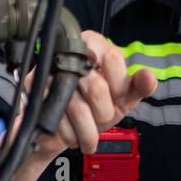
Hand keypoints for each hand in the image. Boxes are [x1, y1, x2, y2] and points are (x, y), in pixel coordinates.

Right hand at [0, 31, 156, 180]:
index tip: (117, 98)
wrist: (62, 130)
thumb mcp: (121, 98)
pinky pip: (55, 117)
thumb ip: (138, 87)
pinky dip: (68, 134)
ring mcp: (48, 70)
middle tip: (101, 120)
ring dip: (86, 131)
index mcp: (94, 45)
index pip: (113, 58)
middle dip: (103, 114)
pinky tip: (72, 135)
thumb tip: (149, 77)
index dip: (119, 86)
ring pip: (75, 107)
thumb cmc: (95, 107)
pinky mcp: (31, 89)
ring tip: (88, 136)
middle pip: (95, 87)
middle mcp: (69, 53)